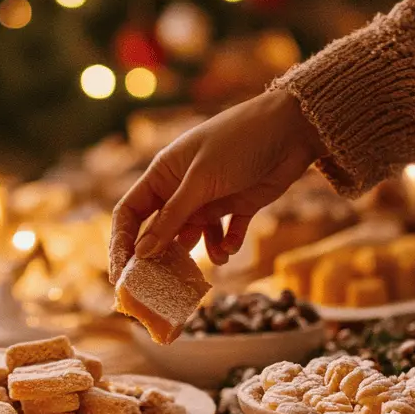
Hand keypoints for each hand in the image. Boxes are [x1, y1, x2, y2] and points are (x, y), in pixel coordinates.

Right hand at [109, 89, 325, 280]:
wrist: (293, 128)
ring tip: (203, 266)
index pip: (129, 213)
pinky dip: (224, 245)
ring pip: (191, 238)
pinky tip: (230, 248)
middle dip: (158, 258)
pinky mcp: (236, 206)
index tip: (121, 274)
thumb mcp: (201, 180)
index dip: (121, 244)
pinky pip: (223, 236)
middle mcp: (181, 189)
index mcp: (162, 174)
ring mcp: (208, 199)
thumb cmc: (239, 141)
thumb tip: (141, 253)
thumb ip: (172, 217)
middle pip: (158, 231)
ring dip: (196, 254)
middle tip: (159, 286)